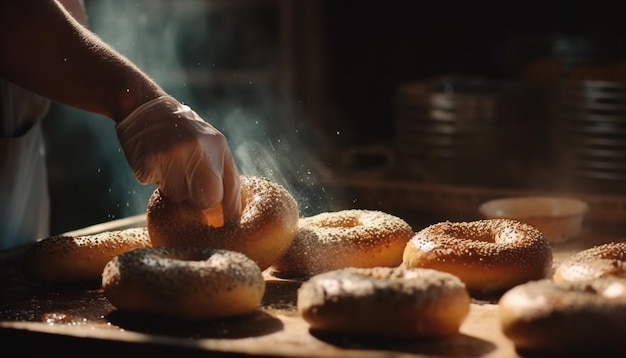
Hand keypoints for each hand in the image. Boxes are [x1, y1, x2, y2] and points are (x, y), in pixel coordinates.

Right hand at [116, 96, 241, 220]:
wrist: (145, 106)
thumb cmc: (184, 132)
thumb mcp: (212, 144)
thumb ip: (223, 173)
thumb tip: (233, 213)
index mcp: (218, 146)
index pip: (229, 190)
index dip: (229, 213)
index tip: (227, 227)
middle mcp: (199, 150)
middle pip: (206, 200)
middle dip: (200, 203)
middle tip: (190, 191)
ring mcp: (173, 155)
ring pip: (178, 197)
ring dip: (173, 190)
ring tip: (169, 167)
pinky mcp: (149, 160)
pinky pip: (154, 186)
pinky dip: (152, 179)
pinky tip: (154, 162)